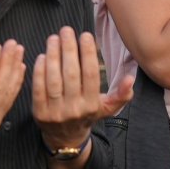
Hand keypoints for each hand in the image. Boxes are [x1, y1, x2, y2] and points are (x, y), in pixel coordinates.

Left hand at [32, 28, 134, 152]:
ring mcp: (56, 112)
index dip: (88, 53)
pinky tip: (42, 56)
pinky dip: (39, 71)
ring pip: (53, 80)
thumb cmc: (87, 115)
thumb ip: (121, 94)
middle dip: (68, 49)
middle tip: (65, 30)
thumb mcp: (107, 108)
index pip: (90, 75)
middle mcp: (75, 109)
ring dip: (53, 56)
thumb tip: (131, 78)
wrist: (65, 138)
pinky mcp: (39, 113)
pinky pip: (38, 89)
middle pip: (71, 74)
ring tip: (53, 38)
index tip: (85, 35)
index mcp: (92, 105)